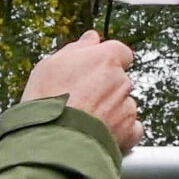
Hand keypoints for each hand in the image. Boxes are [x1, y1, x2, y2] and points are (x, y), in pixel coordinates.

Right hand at [22, 31, 140, 150]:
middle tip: (81, 102)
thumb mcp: (51, 65)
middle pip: (120, 80)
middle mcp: (121, 80)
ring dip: (111, 111)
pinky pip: (132, 128)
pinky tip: (101, 135)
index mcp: (106, 58)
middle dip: (105, 89)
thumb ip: (77, 49)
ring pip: (124, 104)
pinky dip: (121, 132)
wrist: (53, 140)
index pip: (120, 52)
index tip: (92, 72)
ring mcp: (127, 105)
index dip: (107, 62)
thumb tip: (92, 38)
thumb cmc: (46, 100)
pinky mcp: (129, 131)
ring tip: (85, 122)